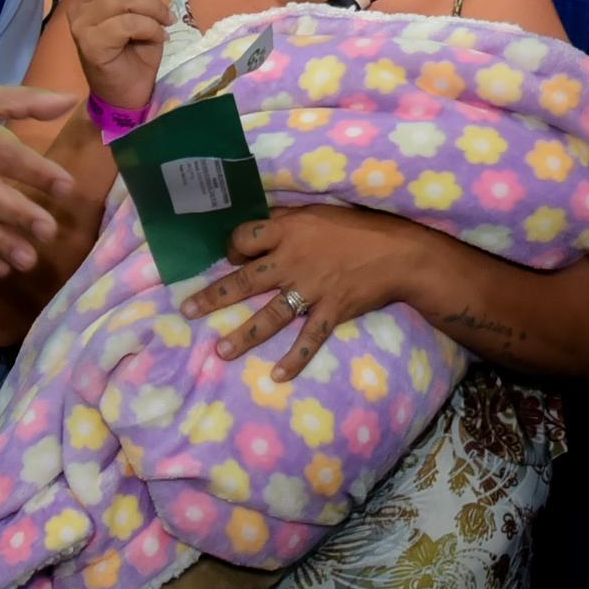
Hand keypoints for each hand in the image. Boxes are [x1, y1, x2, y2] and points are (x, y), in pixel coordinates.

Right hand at [55, 0, 175, 122]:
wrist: (127, 91)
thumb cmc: (134, 47)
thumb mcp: (138, 8)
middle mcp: (80, 4)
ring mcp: (83, 25)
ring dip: (153, 7)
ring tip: (163, 21)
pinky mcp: (91, 45)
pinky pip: (127, 23)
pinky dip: (151, 28)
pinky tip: (157, 37)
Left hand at [202, 206, 421, 382]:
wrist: (399, 252)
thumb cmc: (358, 228)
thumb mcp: (318, 212)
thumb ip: (288, 220)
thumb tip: (260, 222)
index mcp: (288, 230)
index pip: (245, 239)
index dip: (232, 248)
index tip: (230, 256)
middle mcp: (293, 261)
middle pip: (245, 280)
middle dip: (214, 297)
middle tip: (188, 311)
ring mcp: (311, 289)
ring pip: (269, 315)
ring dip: (243, 335)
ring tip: (221, 351)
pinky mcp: (331, 310)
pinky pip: (309, 339)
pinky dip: (295, 359)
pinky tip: (278, 376)